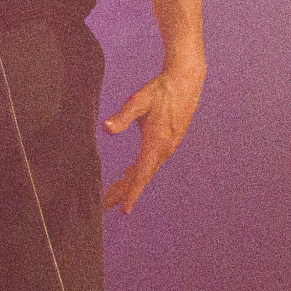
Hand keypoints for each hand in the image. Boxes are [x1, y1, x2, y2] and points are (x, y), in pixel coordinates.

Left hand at [102, 57, 203, 213]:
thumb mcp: (138, 101)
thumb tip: (106, 128)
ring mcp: (167, 146)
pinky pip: (150, 162)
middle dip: (124, 192)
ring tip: (113, 194)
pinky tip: (129, 174)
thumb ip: (122, 117)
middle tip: (106, 204)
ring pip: (146, 170)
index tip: (123, 209)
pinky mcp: (168, 141)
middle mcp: (164, 149)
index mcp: (156, 143)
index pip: (141, 174)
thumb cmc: (160, 90)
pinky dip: (138, 172)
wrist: (184, 81)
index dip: (131, 192)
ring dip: (130, 183)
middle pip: (141, 177)